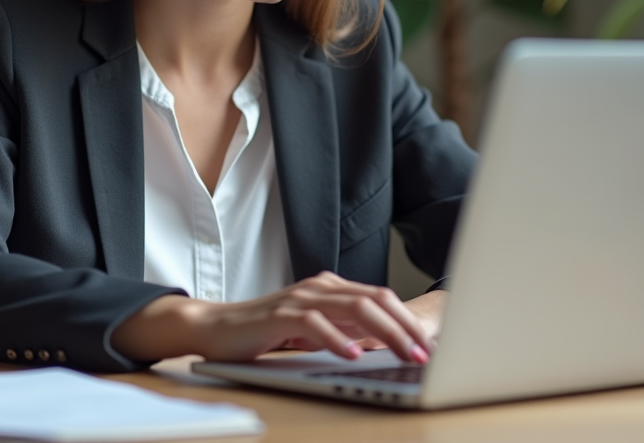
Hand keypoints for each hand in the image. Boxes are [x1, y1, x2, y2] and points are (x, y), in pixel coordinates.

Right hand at [110, 271, 432, 363]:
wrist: (215, 327)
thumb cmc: (264, 331)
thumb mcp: (312, 330)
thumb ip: (342, 331)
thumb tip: (382, 347)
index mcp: (330, 288)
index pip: (380, 298)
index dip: (407, 320)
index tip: (428, 346)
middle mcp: (319, 287)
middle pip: (374, 300)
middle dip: (405, 327)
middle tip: (426, 353)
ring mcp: (300, 298)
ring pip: (353, 309)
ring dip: (384, 333)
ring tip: (404, 354)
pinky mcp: (279, 315)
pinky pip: (315, 324)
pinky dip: (337, 340)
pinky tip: (353, 355)